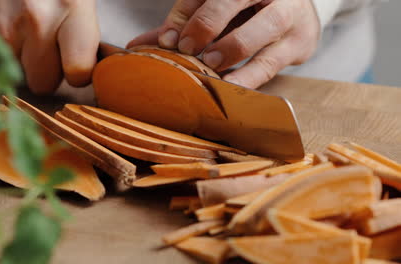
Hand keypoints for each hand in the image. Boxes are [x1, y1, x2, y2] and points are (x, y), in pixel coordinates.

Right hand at [0, 0, 99, 93]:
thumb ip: (82, 34)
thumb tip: (83, 72)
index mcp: (72, 6)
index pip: (79, 71)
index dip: (77, 71)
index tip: (73, 64)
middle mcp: (36, 18)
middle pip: (43, 82)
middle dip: (44, 69)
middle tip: (42, 44)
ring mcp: (0, 26)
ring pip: (14, 75)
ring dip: (17, 59)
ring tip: (19, 28)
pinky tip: (0, 24)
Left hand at [129, 0, 319, 88]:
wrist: (297, 12)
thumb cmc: (246, 11)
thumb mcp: (216, 10)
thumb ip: (181, 23)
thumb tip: (137, 45)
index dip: (187, 14)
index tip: (170, 41)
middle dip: (208, 23)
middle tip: (187, 49)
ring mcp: (290, 15)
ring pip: (263, 29)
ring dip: (231, 48)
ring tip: (209, 65)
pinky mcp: (300, 44)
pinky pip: (270, 64)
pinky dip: (246, 78)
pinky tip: (227, 87)